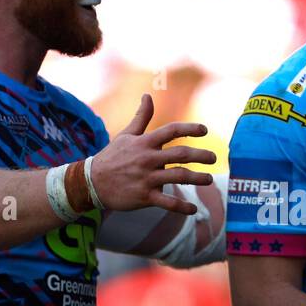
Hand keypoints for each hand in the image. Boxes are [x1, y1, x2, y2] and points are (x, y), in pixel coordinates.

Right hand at [85, 94, 215, 213]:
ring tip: (209, 179)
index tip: (205, 130)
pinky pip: (167, 202)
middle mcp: (148, 158)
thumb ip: (141, 117)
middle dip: (200, 155)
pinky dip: (182, 207)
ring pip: (178, 177)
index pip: (171, 131)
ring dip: (197, 178)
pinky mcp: (144, 196)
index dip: (190, 129)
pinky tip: (193, 209)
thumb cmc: (112, 157)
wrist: (91, 182)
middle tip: (214, 157)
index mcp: (145, 142)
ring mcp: (147, 178)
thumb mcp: (126, 135)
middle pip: (181, 154)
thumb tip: (147, 95)